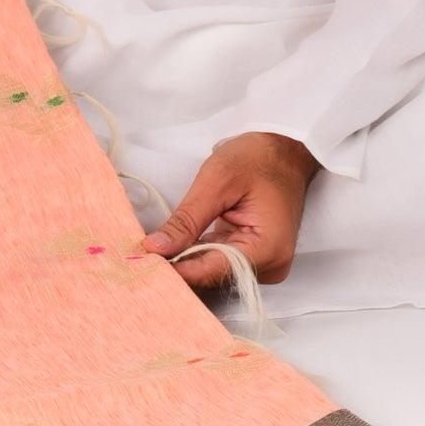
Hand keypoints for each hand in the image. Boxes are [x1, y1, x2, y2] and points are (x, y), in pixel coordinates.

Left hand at [142, 131, 319, 290]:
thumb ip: (186, 220)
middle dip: (178, 265)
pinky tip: (176, 246)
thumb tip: (155, 248)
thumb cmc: (256, 159)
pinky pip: (220, 262)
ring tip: (155, 251)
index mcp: (268, 248)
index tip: (143, 265)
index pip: (214, 270)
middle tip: (140, 257)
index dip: (177, 270)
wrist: (284, 150)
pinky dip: (198, 253)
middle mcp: (271, 265)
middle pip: (214, 276)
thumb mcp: (215, 183)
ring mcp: (264, 264)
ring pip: (214, 272)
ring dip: (186, 260)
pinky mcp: (254, 257)